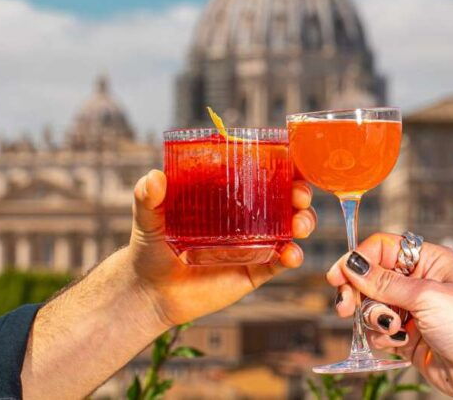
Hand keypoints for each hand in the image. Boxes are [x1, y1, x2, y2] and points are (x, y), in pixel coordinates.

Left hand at [122, 169, 315, 325]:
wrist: (151, 293)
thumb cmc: (151, 248)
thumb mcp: (148, 219)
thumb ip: (147, 198)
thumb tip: (154, 177)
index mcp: (226, 195)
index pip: (260, 174)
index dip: (282, 165)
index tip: (294, 159)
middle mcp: (245, 217)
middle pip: (284, 198)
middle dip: (300, 192)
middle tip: (298, 193)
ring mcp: (253, 244)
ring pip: (290, 228)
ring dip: (304, 221)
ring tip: (300, 225)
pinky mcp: (255, 271)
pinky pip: (280, 262)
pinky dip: (292, 256)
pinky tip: (290, 254)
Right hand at [326, 234, 452, 398]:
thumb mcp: (426, 297)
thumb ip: (384, 282)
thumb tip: (352, 264)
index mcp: (429, 260)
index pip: (383, 248)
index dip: (359, 259)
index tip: (338, 275)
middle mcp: (418, 282)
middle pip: (370, 276)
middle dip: (357, 291)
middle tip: (345, 306)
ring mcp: (411, 310)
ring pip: (370, 304)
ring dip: (373, 318)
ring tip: (391, 330)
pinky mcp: (405, 336)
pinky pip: (377, 329)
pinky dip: (380, 336)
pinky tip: (396, 343)